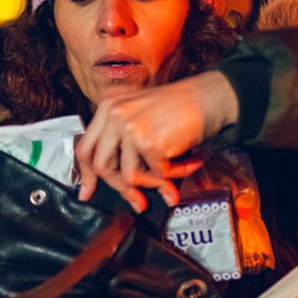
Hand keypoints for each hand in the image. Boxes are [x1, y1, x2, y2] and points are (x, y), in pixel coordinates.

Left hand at [76, 71, 239, 211]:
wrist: (211, 96)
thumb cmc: (181, 108)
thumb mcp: (142, 119)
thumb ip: (125, 146)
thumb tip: (123, 186)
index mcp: (109, 107)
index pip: (86, 147)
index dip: (86, 174)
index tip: (87, 192)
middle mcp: (115, 114)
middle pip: (102, 166)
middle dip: (121, 188)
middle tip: (138, 201)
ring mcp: (131, 128)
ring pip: (130, 176)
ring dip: (155, 182)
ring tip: (174, 174)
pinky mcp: (150, 142)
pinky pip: (158, 175)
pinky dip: (178, 173)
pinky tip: (190, 161)